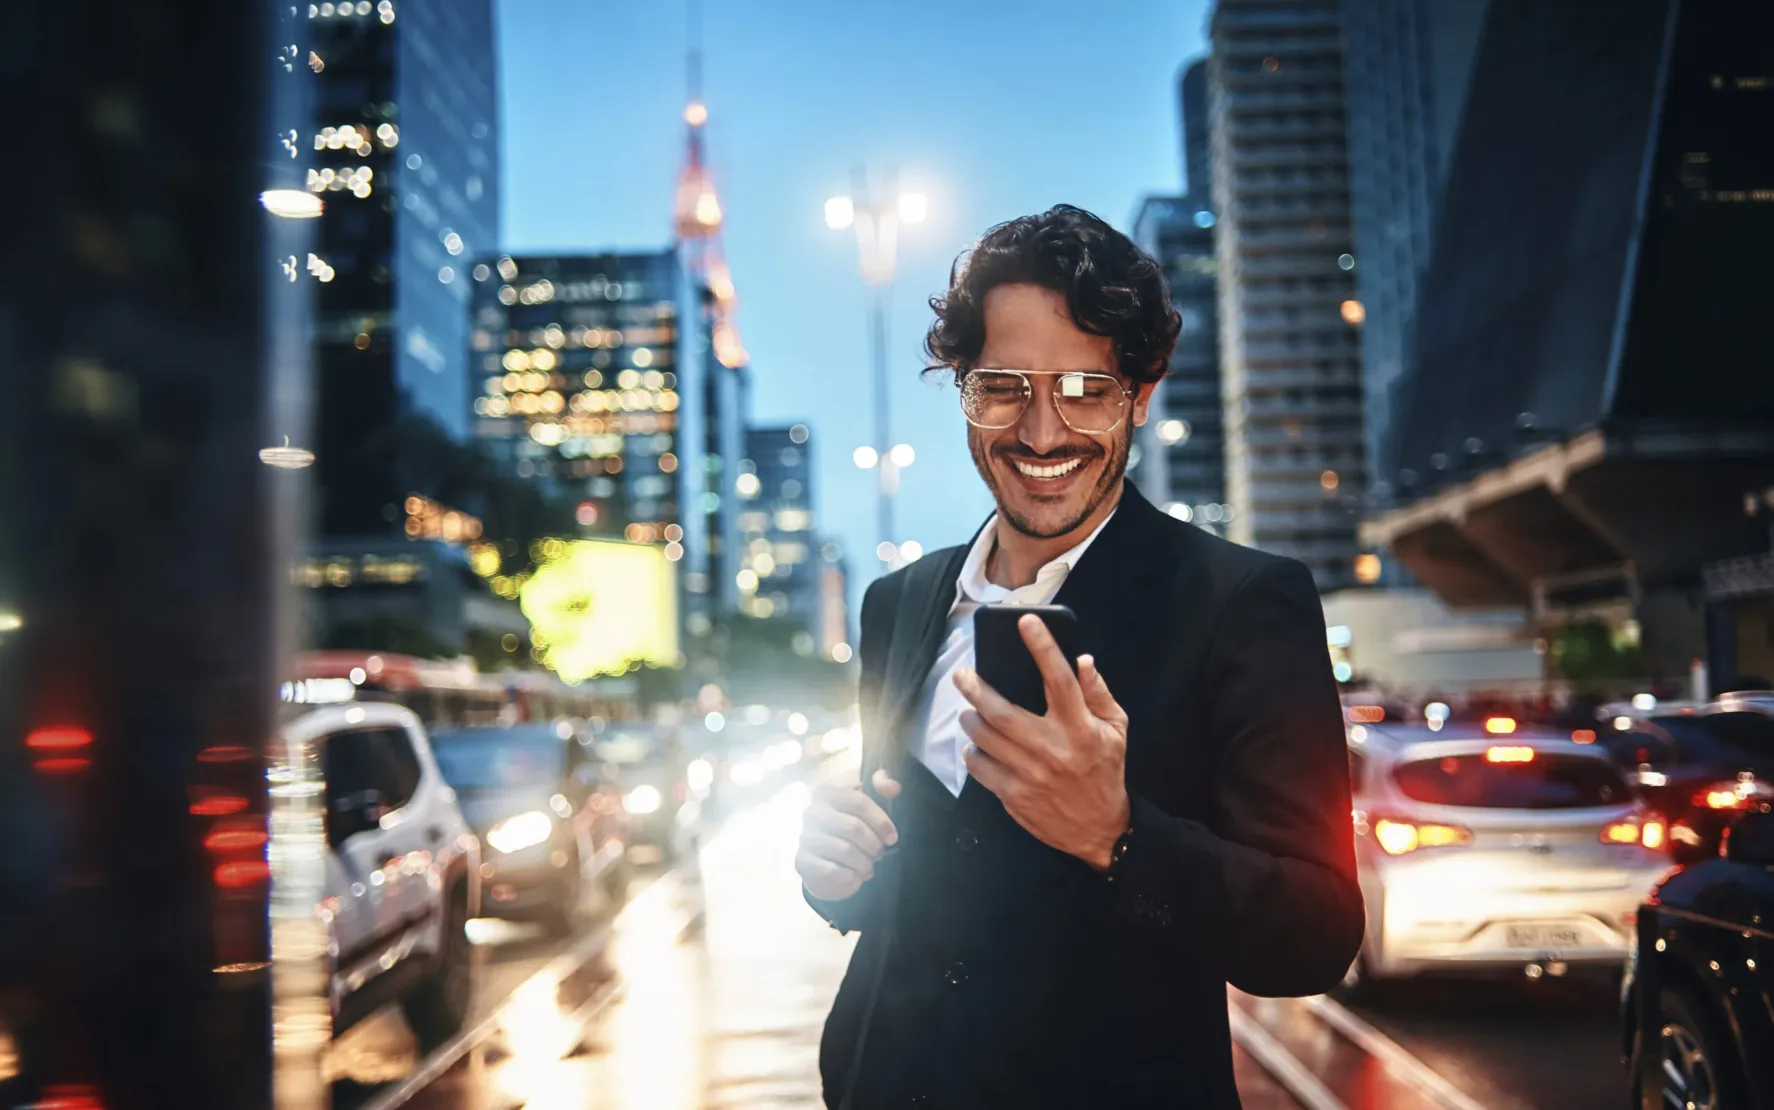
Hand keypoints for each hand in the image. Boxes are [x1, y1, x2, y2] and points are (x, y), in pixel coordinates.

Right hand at [796, 768, 901, 901]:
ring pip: (845, 850)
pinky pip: (831, 870)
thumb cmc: (854, 829)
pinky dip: (849, 876)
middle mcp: (812, 811)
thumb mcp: (871, 805)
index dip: (880, 821)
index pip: (859, 802)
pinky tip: (853, 876)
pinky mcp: (801, 860)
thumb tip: (893, 787)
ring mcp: (805, 836)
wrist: (829, 862)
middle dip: (873, 845)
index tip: (892, 838)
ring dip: (863, 863)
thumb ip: (883, 789)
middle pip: (853, 827)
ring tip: (868, 867)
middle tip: (879, 855)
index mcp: (828, 792)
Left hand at [956, 615, 1129, 869]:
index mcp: (1080, 728)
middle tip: (962, 674)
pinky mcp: (1014, 796)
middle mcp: (1052, 749)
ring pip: (985, 738)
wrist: (1100, 829)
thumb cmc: (1105, 770)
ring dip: (970, 719)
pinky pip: (981, 768)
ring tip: (968, 711)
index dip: (1043, 647)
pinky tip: (976, 745)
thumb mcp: (1116, 730)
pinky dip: (972, 753)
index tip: (1027, 622)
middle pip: (1003, 711)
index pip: (1059, 679)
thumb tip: (1082, 659)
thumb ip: (1099, 694)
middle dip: (976, 688)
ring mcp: (1030, 774)